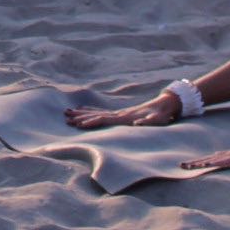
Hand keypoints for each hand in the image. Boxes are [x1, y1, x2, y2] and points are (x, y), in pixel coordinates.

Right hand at [63, 93, 180, 129]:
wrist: (164, 104)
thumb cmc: (160, 115)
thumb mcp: (157, 120)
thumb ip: (147, 121)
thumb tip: (138, 122)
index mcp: (124, 117)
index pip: (104, 119)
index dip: (91, 121)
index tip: (78, 124)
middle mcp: (119, 114)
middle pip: (95, 114)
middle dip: (80, 117)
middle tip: (66, 117)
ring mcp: (119, 113)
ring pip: (96, 112)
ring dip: (82, 113)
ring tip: (68, 112)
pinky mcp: (120, 114)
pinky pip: (101, 113)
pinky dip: (90, 111)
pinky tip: (83, 110)